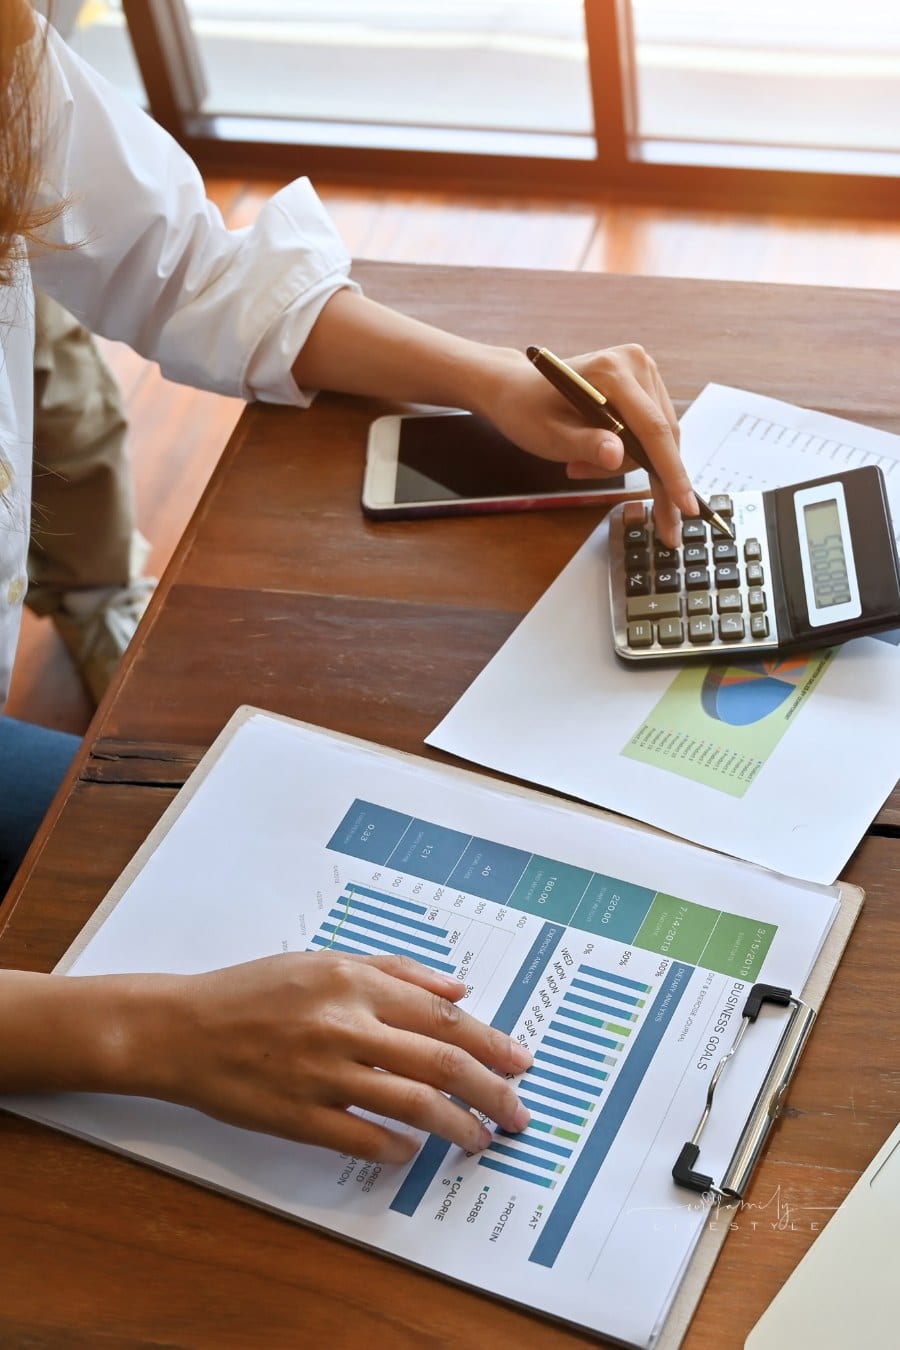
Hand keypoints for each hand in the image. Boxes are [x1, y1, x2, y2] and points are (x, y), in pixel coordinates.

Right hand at [136, 952, 531, 1162]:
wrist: (184, 1029)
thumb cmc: (255, 991)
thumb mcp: (326, 960)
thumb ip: (396, 970)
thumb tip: (460, 985)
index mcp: (354, 982)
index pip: (442, 1015)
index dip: (490, 1041)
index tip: (520, 1062)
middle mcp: (345, 1025)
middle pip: (441, 1061)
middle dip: (491, 1090)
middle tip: (519, 1113)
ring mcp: (322, 1074)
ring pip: (412, 1104)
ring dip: (458, 1126)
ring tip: (482, 1140)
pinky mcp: (298, 1116)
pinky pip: (365, 1139)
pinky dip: (398, 1150)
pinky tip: (414, 1153)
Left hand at [479, 344, 694, 547]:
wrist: (517, 388)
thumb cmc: (527, 411)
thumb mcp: (548, 435)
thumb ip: (584, 445)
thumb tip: (617, 456)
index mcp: (612, 370)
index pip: (653, 429)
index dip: (672, 472)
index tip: (686, 507)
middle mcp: (636, 364)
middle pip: (661, 436)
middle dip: (650, 476)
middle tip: (626, 504)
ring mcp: (643, 371)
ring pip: (659, 437)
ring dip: (632, 464)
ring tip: (582, 466)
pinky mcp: (644, 383)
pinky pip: (652, 430)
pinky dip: (633, 452)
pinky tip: (600, 457)